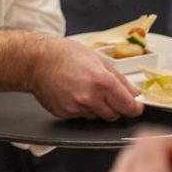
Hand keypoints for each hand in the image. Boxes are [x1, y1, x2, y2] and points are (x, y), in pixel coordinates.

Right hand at [28, 36, 143, 120]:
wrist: (35, 61)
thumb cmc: (65, 55)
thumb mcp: (99, 60)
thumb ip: (120, 80)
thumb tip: (135, 93)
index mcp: (102, 82)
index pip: (128, 107)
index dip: (134, 107)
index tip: (135, 105)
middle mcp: (89, 98)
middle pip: (114, 115)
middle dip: (116, 107)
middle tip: (107, 94)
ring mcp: (75, 108)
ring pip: (97, 117)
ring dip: (98, 108)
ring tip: (86, 91)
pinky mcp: (64, 113)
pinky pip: (81, 116)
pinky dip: (82, 109)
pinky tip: (74, 94)